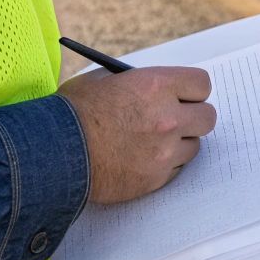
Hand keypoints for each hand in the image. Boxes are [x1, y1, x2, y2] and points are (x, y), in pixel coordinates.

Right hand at [60, 66, 215, 203]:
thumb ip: (136, 82)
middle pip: (207, 117)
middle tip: (176, 119)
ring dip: (179, 144)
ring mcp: (163, 151)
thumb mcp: (102, 81)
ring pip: (194, 146)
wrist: (52, 154)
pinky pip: (176, 169)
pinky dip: (164, 165)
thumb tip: (154, 87)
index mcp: (155, 85)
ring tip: (152, 142)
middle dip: (193, 117)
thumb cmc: (72, 114)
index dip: (192, 90)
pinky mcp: (155, 178)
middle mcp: (167, 117)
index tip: (184, 95)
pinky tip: (141, 159)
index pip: (201, 84)